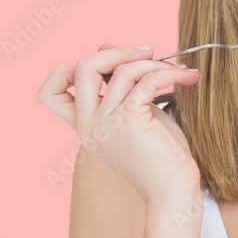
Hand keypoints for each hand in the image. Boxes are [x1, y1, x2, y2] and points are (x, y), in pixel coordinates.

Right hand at [36, 42, 201, 203]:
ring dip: (156, 63)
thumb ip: (119, 85)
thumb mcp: (134, 114)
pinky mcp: (130, 121)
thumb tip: (106, 44)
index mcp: (85, 126)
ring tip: (180, 70)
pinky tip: (188, 77)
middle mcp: (89, 125)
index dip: (67, 70)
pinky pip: (146, 80)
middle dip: (117, 51)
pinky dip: (170, 73)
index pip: (49, 93)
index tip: (107, 67)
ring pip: (122, 71)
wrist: (174, 193)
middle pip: (82, 67)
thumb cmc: (160, 159)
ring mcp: (106, 123)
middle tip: (148, 53)